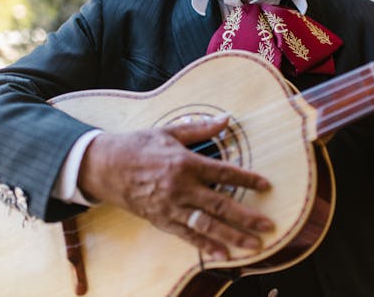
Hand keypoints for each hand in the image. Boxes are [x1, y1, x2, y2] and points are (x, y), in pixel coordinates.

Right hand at [77, 115, 273, 259]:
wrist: (104, 166)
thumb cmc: (138, 145)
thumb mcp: (170, 132)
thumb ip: (200, 128)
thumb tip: (226, 118)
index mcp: (185, 163)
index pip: (224, 173)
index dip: (247, 179)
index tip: (266, 185)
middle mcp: (181, 188)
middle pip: (221, 205)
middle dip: (247, 217)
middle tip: (268, 225)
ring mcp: (171, 207)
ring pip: (207, 226)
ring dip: (232, 236)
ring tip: (254, 244)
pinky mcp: (161, 220)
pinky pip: (187, 236)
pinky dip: (206, 246)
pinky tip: (223, 254)